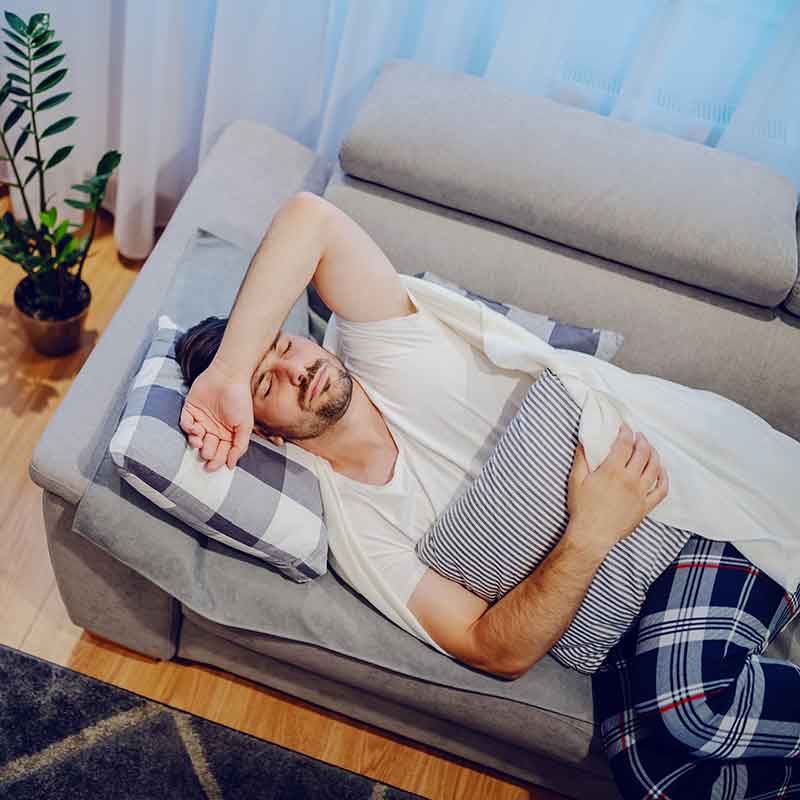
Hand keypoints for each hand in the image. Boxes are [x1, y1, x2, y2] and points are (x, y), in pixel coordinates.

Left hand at [179, 361, 253, 471]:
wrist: (228, 376)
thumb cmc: (239, 400)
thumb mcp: (245, 426)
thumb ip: (239, 446)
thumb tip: (230, 465)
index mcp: (227, 433)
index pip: (221, 452)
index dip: (217, 461)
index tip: (213, 467)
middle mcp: (213, 428)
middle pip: (207, 447)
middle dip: (206, 453)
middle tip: (206, 453)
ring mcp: (201, 419)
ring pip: (194, 437)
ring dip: (195, 443)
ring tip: (199, 443)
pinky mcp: (190, 409)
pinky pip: (185, 423)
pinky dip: (188, 428)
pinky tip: (195, 428)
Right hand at [567, 422, 668, 547]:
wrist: (592, 535)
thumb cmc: (582, 508)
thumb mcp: (576, 480)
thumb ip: (581, 459)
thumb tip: (583, 442)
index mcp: (612, 471)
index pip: (624, 445)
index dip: (626, 433)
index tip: (625, 428)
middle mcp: (630, 479)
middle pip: (643, 453)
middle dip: (642, 440)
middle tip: (639, 436)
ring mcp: (640, 493)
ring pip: (654, 467)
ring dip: (654, 454)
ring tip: (650, 449)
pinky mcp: (645, 506)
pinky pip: (661, 489)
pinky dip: (664, 477)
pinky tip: (661, 471)